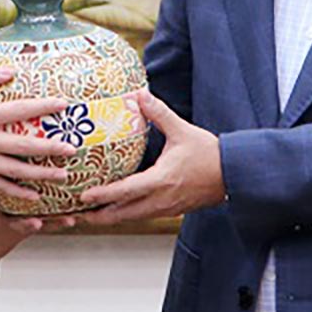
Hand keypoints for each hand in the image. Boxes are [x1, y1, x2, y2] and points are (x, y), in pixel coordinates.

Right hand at [0, 63, 72, 199]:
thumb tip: (12, 71)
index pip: (19, 111)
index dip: (42, 107)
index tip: (64, 104)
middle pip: (22, 147)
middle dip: (49, 149)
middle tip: (72, 150)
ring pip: (14, 171)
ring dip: (40, 175)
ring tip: (62, 175)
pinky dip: (17, 192)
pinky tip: (35, 196)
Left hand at [76, 91, 223, 224]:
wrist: (234, 174)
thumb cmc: (209, 153)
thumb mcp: (182, 130)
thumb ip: (158, 113)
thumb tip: (139, 94)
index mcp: (161, 180)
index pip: (126, 191)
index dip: (103, 195)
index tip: (84, 196)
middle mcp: (161, 199)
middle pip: (124, 214)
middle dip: (100, 215)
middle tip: (78, 213)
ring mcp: (167, 207)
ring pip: (133, 217)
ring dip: (112, 217)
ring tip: (92, 214)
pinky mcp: (173, 210)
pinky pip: (144, 215)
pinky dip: (128, 214)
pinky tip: (119, 209)